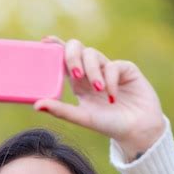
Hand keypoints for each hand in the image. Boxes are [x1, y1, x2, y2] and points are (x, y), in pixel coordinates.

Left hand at [34, 37, 164, 160]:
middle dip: (73, 57)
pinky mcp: (126, 69)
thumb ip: (60, 110)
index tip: (45, 42)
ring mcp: (109, 69)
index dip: (55, 48)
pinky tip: (113, 97)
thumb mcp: (83, 118)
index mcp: (79, 84)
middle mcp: (92, 73)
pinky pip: (113, 66)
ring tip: (99, 90)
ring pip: (93, 55)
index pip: (64, 61)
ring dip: (93, 71)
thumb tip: (36, 105)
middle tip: (76, 74)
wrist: (137, 131)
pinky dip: (111, 80)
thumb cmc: (109, 126)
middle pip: (77, 50)